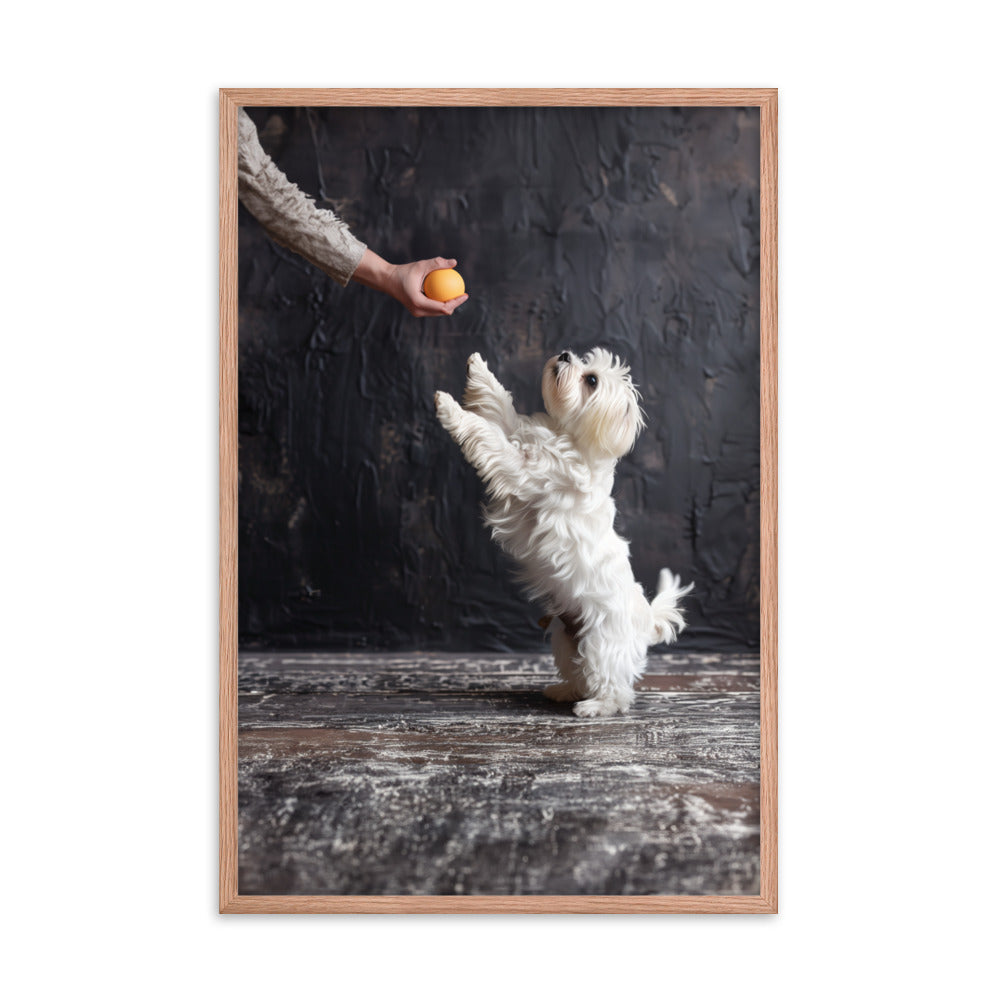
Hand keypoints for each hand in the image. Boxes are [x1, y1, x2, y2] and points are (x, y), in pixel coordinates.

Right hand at [351, 250, 468, 316]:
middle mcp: (418, 311)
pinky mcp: (416, 310)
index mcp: (419, 303)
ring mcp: (417, 312)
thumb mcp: (420, 265)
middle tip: (463, 294)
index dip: (456, 302)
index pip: (443, 307)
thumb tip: (454, 262)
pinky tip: (447, 292)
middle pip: (443, 312)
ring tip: (457, 294)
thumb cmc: (403, 271)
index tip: (465, 294)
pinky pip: (432, 308)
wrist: (387, 280)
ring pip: (438, 312)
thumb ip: (437, 263)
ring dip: (448, 305)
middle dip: (455, 305)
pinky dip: (440, 302)